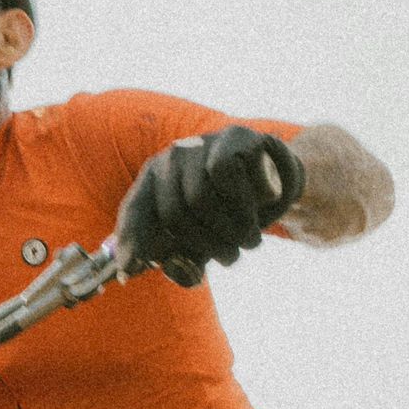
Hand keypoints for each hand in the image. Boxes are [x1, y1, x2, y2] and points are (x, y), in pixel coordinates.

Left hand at [115, 127, 305, 285]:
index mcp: (156, 181)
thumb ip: (186, 261)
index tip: (129, 272)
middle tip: (230, 258)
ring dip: (231, 229)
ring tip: (250, 238)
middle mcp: (172, 158)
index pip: (135, 211)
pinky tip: (262, 201)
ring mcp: (201, 144)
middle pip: (173, 215)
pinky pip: (226, 176)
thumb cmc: (232, 213)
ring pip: (200, 199)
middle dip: (205, 246)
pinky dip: (245, 200)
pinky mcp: (233, 136)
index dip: (130, 242)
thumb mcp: (206, 240)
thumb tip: (172, 270)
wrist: (280, 178)